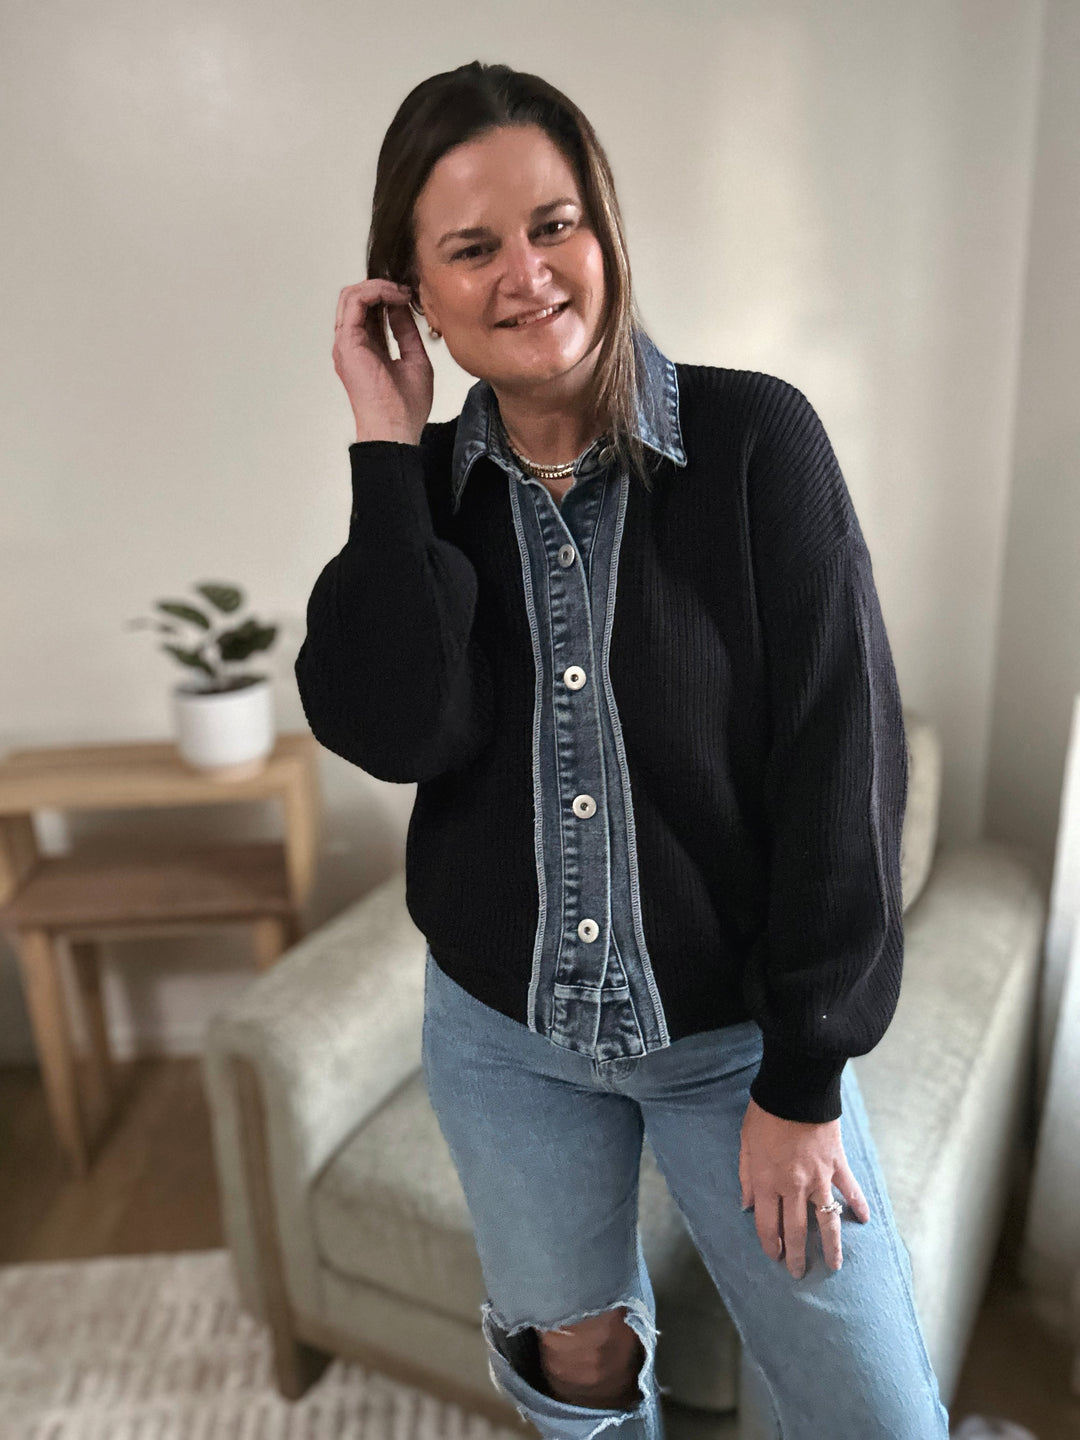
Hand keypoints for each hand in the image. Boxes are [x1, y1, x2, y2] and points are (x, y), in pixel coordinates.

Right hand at [333, 279, 433, 443]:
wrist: (395, 427)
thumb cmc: (405, 406)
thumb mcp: (414, 358)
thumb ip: (406, 332)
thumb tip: (402, 306)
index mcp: (366, 349)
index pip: (369, 311)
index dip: (388, 297)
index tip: (410, 296)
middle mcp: (351, 344)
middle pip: (356, 300)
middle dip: (382, 287)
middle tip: (405, 290)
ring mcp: (346, 342)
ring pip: (351, 295)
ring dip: (379, 286)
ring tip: (401, 291)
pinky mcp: (347, 341)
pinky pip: (355, 301)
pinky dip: (375, 291)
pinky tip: (395, 296)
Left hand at [738, 1095, 870, 1278]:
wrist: (796, 1088)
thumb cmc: (765, 1113)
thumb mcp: (745, 1143)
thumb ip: (745, 1176)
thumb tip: (745, 1204)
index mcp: (766, 1181)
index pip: (766, 1224)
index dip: (769, 1244)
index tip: (774, 1256)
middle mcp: (793, 1186)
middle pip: (795, 1230)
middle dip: (796, 1255)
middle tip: (798, 1273)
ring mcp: (819, 1178)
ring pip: (826, 1220)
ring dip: (830, 1246)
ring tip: (834, 1266)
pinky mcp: (837, 1164)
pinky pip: (850, 1190)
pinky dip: (858, 1205)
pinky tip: (864, 1220)